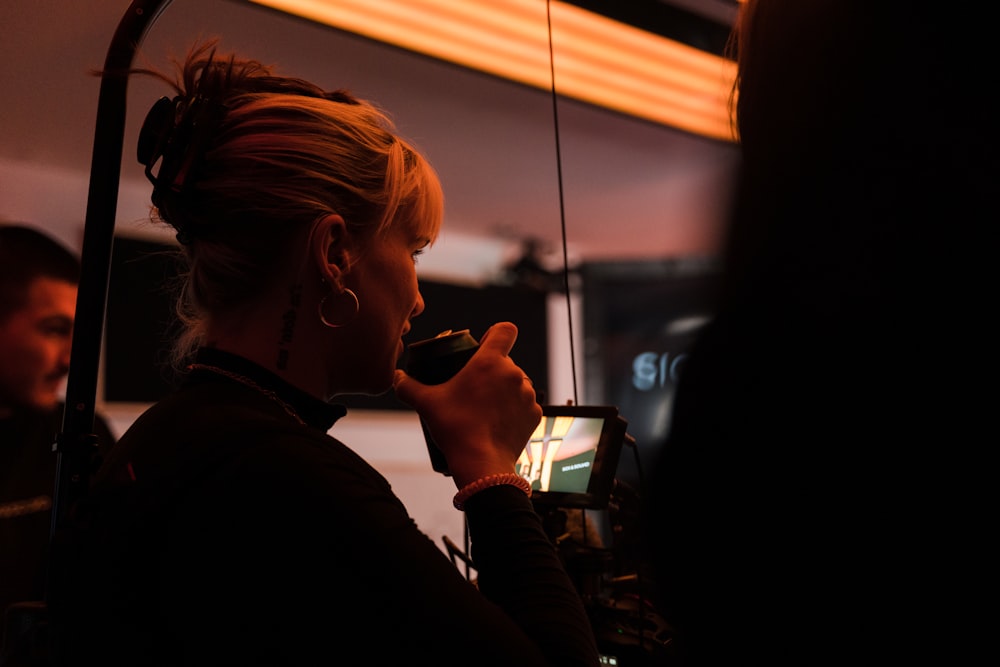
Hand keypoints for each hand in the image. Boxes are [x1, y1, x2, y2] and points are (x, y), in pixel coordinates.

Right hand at [393, 322, 541, 487]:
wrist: (482, 464)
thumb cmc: (455, 429)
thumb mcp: (426, 404)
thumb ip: (407, 386)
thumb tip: (396, 377)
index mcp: (490, 362)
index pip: (505, 330)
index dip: (495, 334)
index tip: (483, 346)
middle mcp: (514, 373)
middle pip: (505, 361)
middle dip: (491, 371)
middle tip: (473, 388)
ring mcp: (527, 394)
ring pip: (516, 383)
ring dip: (504, 390)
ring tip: (485, 407)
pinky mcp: (535, 414)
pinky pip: (525, 403)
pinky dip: (514, 409)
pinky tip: (498, 420)